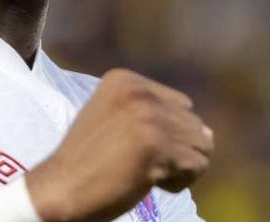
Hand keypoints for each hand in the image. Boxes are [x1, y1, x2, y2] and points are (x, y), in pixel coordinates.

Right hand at [25, 68, 213, 221]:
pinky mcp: (156, 145)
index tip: (135, 149)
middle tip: (141, 166)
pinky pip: (197, 165)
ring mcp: (147, 116)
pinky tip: (151, 183)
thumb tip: (210, 133)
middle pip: (193, 122)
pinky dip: (180, 181)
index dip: (166, 134)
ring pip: (201, 144)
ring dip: (180, 166)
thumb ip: (154, 115)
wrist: (60, 189)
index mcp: (124, 79)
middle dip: (175, 150)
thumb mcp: (115, 120)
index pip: (180, 104)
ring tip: (149, 173)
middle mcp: (138, 92)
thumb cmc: (87, 162)